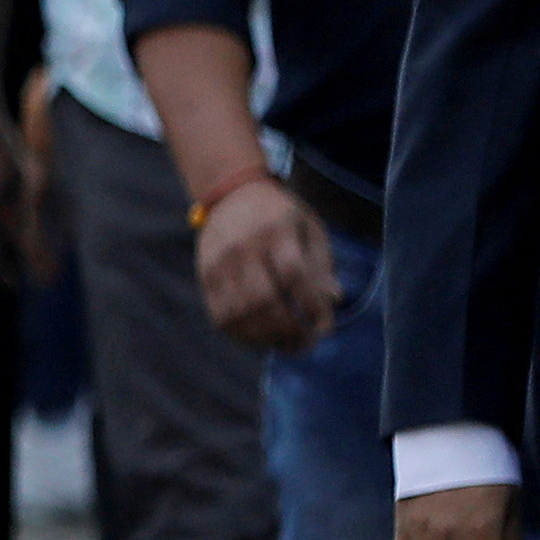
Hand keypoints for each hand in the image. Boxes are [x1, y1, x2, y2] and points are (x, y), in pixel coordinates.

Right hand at [191, 180, 339, 350]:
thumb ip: (321, 264)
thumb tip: (334, 300)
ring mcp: (219, 263)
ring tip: (286, 346)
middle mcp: (243, 247)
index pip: (294, 274)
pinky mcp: (205, 276)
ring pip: (240, 313)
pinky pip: (221, 316)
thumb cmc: (280, 215)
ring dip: (266, 339)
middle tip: (306, 345)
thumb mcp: (309, 228)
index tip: (325, 327)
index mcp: (275, 230)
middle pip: (264, 299)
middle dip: (289, 330)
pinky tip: (262, 339)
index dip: (311, 306)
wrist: (230, 193)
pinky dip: (242, 335)